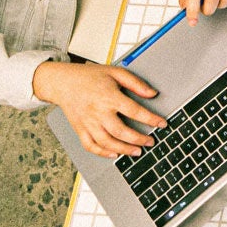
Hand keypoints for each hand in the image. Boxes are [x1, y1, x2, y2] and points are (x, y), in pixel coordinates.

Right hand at [33, 60, 166, 158]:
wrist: (63, 82)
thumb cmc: (90, 76)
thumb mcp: (116, 72)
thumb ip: (135, 83)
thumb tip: (152, 94)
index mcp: (109, 97)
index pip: (134, 111)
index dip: (150, 119)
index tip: (162, 124)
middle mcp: (98, 112)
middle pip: (121, 131)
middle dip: (138, 139)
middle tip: (151, 142)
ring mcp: (88, 123)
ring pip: (107, 142)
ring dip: (124, 149)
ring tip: (137, 151)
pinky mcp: (80, 129)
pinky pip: (90, 146)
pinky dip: (102, 153)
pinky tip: (114, 154)